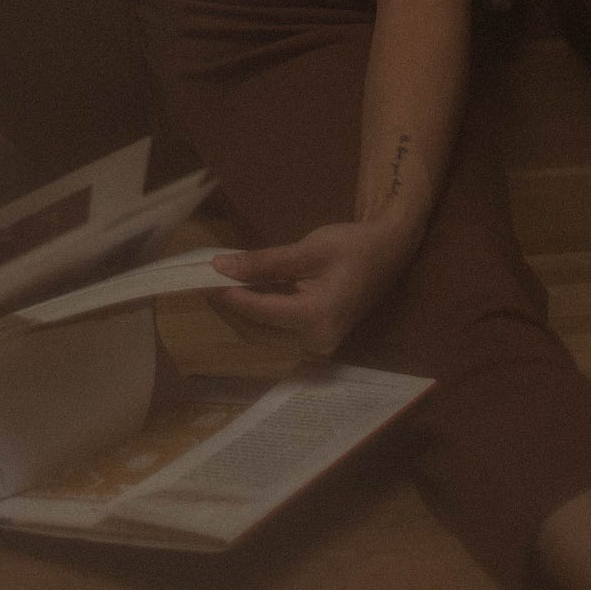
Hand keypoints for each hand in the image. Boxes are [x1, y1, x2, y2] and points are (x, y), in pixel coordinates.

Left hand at [210, 214, 424, 356]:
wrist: (387, 252)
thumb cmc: (351, 246)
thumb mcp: (307, 249)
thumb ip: (264, 262)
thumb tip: (221, 267)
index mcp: (317, 318)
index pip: (259, 311)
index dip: (229, 295)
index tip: (202, 277)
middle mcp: (316, 341)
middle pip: (256, 331)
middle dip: (228, 308)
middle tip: (203, 282)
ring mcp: (317, 343)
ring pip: (263, 335)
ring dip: (239, 313)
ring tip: (217, 286)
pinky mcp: (315, 336)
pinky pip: (276, 330)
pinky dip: (256, 313)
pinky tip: (243, 292)